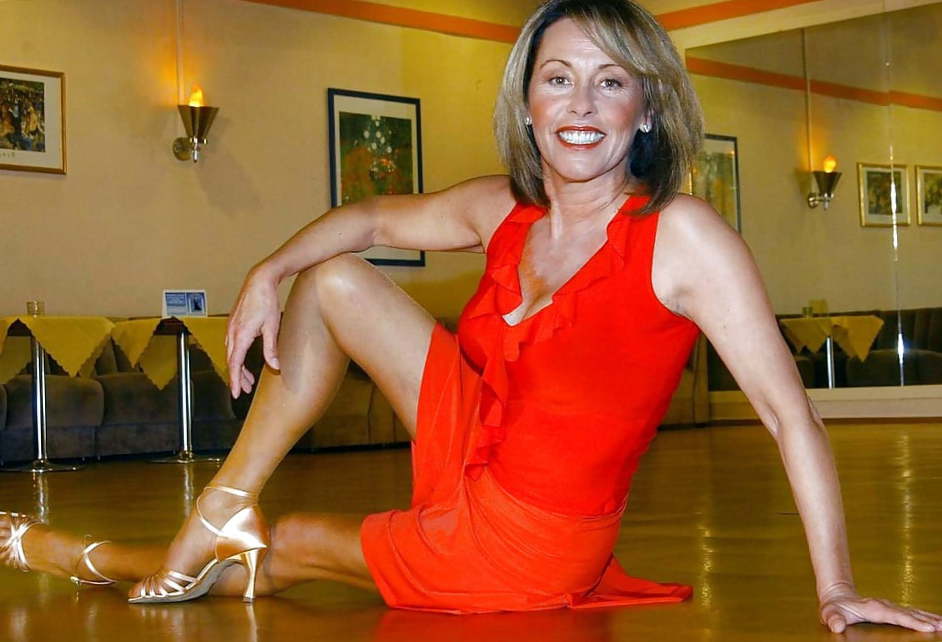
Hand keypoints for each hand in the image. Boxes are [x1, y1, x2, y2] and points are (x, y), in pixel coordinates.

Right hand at [225, 264, 281, 397]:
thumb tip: (275, 367)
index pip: (234, 364)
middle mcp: (232, 332)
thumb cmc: (267, 302)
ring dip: (238, 367)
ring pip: (231, 353)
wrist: (259, 281)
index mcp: (241, 336)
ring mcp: (230, 327)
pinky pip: (232, 344)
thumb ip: (271, 349)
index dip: (235, 381)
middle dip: (238, 377)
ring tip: (248, 378)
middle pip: (231, 361)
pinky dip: (237, 355)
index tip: (236, 393)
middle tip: (245, 389)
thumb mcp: (272, 328)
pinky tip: (245, 358)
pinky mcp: (233, 323)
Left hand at [819, 584, 941, 632]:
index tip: (928, 628)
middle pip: (909, 613)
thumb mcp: (829, 613)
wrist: (837, 596)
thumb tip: (837, 625)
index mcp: (873, 608)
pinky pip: (912, 613)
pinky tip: (936, 621)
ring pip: (913, 612)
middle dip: (928, 620)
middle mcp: (885, 605)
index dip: (912, 622)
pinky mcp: (892, 609)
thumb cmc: (834, 607)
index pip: (896, 616)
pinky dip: (925, 617)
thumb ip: (833, 619)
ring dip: (929, 618)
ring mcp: (890, 606)